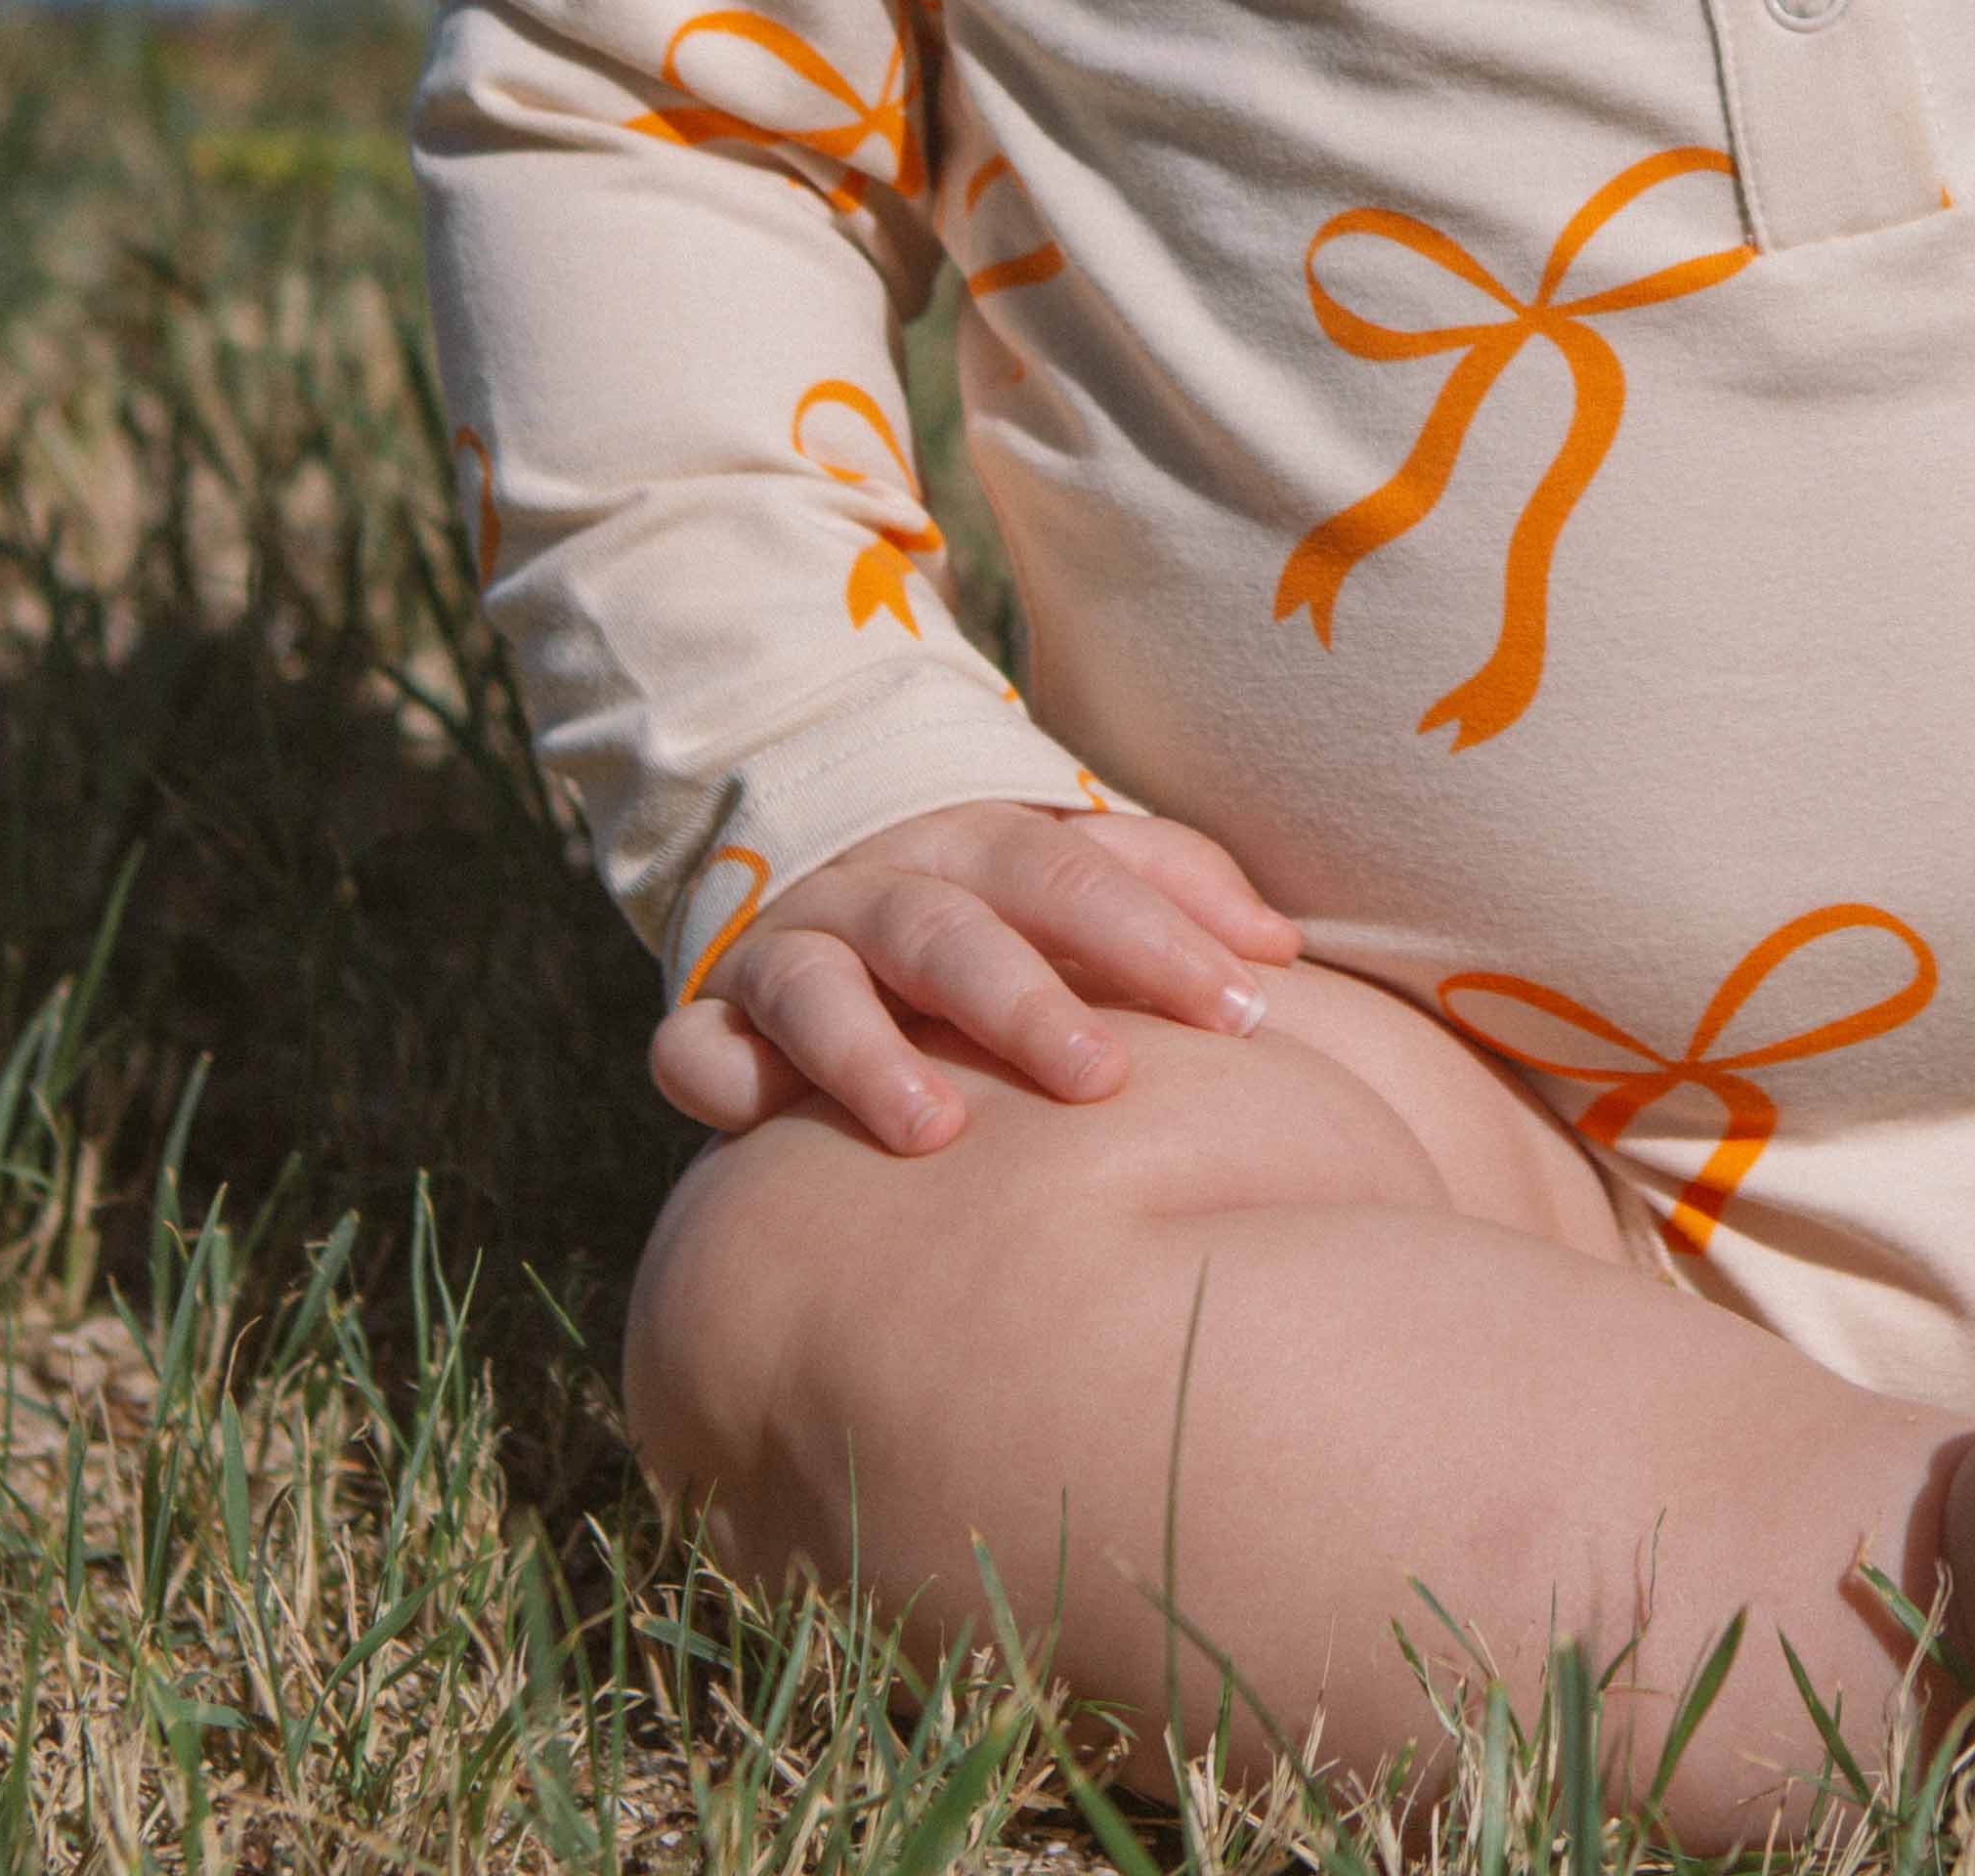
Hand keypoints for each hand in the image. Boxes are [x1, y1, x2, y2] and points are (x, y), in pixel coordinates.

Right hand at [650, 798, 1303, 1153]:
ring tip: (939, 1133)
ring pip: (822, 980)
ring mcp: (791, 946)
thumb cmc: (992, 899)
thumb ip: (1174, 888)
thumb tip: (1280, 945)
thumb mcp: (1077, 871)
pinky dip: (718, 1069)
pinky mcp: (716, 1016)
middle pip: (954, 926)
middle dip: (1027, 1000)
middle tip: (1105, 1081)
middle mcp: (883, 884)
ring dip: (873, 1051)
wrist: (823, 860)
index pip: (1078, 873)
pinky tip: (752, 1113)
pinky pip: (695, 1041)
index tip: (1244, 1012)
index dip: (1159, 937)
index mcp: (984, 841)